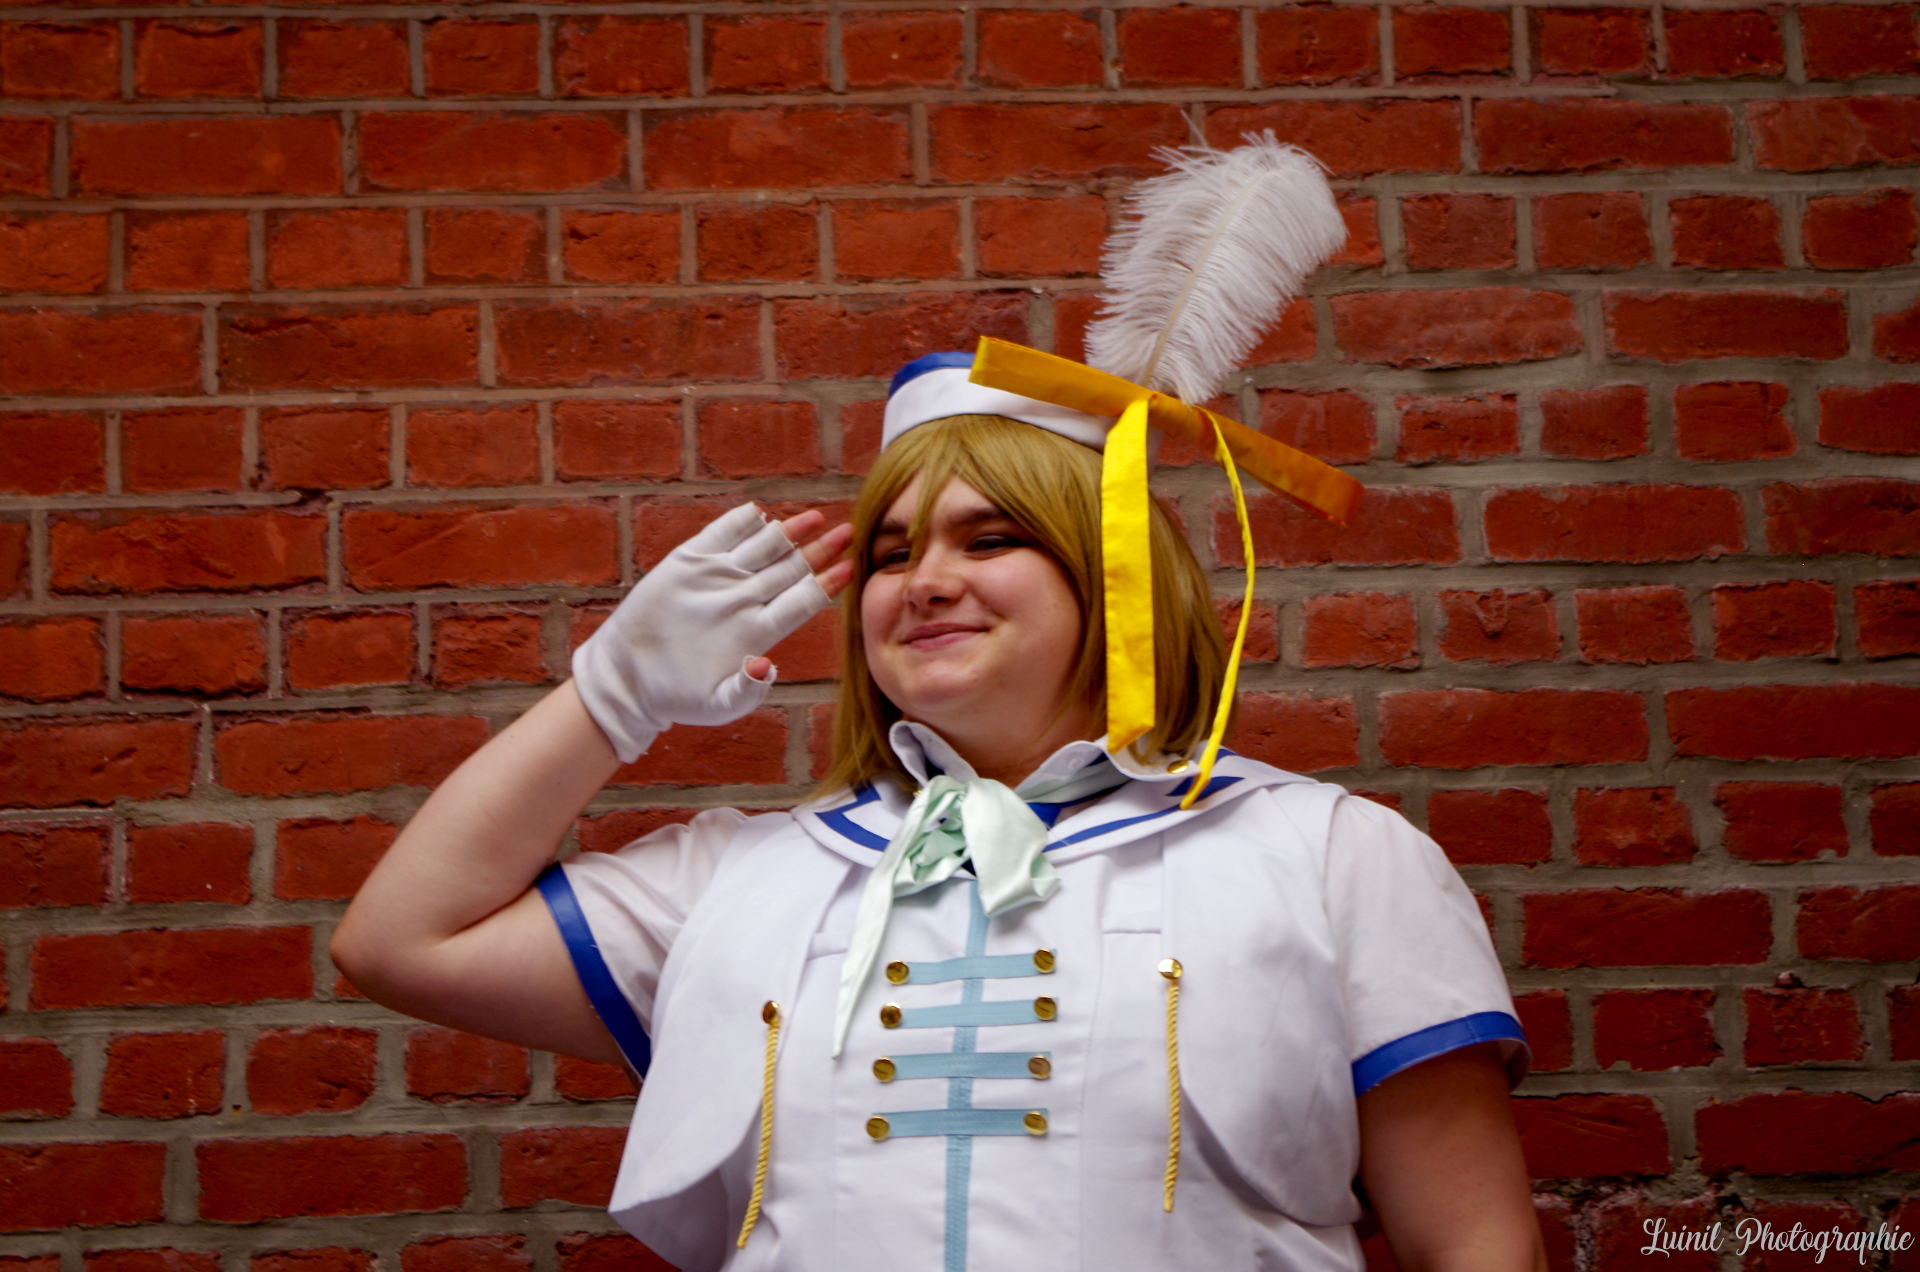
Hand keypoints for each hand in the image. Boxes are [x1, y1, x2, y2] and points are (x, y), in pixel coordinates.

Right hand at [572, 504, 852, 761]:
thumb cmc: (679, 696)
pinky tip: (758, 513)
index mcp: (758, 631)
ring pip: (762, 548)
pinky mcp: (690, 563)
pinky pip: (720, 535)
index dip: (825, 585)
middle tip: (847, 532)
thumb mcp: (716, 703)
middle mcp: (745, 600)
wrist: (631, 676)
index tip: (849, 569)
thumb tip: (767, 667)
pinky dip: (738, 524)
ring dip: (788, 532)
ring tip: (815, 517)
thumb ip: (746, 690)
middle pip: (790, 570)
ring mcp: (719, 578)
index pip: (801, 603)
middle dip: (819, 551)